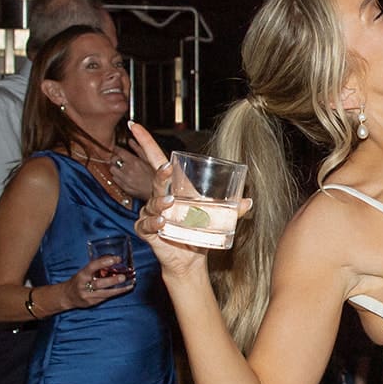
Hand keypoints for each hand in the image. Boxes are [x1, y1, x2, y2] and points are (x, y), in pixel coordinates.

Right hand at [65, 255, 135, 307]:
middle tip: (123, 276)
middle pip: (99, 283)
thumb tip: (114, 259)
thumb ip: (96, 268)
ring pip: (105, 293)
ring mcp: (88, 296)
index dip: (103, 262)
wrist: (67, 296)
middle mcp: (84, 285)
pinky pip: (107, 297)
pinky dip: (117, 293)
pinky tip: (126, 289)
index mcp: (81, 274)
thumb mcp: (84, 272)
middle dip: (112, 280)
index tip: (115, 259)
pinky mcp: (93, 303)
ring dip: (119, 289)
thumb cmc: (79, 281)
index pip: (92, 267)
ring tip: (130, 284)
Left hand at [110, 137, 154, 200]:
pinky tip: (124, 176)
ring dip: (116, 167)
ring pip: (112, 169)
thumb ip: (139, 148)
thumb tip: (131, 141)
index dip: (117, 149)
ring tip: (122, 168)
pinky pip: (115, 179)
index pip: (118, 151)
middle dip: (116, 158)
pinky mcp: (124, 187)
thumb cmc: (156, 175)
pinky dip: (117, 176)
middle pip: (113, 160)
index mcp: (134, 162)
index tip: (118, 149)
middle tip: (120, 158)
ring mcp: (125, 179)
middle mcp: (127, 170)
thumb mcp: (150, 159)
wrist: (158, 191)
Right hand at [129, 121, 250, 277]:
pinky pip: (146, 224)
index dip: (145, 142)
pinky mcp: (147, 230)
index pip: (156, 160)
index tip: (134, 125)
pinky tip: (162, 222)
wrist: (191, 258)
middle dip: (160, 174)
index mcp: (173, 187)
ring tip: (169, 203)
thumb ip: (232, 209)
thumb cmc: (199, 231)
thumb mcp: (217, 217)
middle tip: (167, 170)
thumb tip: (248, 201)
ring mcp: (151, 213)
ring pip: (152, 203)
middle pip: (156, 180)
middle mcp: (159, 197)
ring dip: (160, 202)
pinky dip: (153, 222)